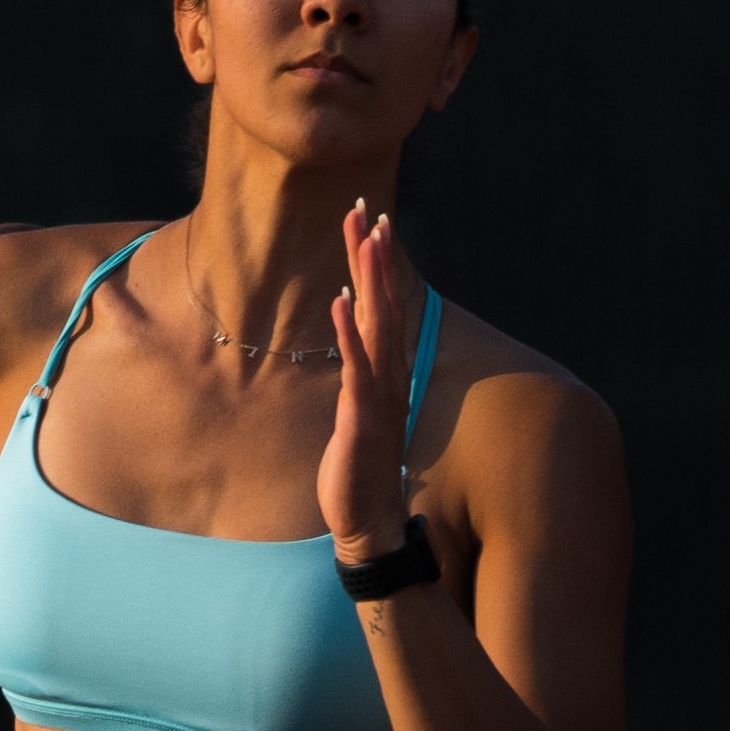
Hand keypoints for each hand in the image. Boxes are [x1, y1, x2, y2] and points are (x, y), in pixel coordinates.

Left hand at [319, 200, 414, 562]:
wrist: (369, 519)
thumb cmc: (361, 465)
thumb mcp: (358, 408)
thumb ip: (359, 372)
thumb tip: (353, 341)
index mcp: (386, 370)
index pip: (384, 305)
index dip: (377, 264)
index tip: (371, 221)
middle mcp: (389, 374)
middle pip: (385, 303)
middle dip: (376, 256)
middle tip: (368, 211)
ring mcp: (379, 394)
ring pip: (378, 326)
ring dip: (371, 281)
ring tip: (366, 240)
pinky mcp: (362, 417)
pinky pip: (357, 368)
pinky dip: (350, 335)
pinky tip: (340, 303)